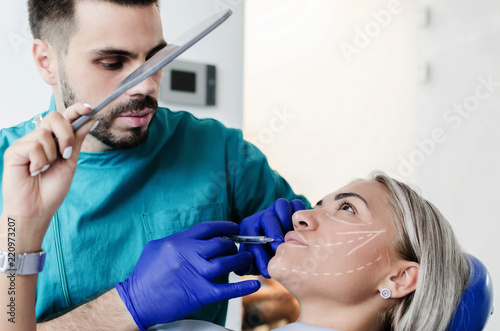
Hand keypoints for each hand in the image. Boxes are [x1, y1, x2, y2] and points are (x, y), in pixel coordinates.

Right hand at [1, 103, 95, 250]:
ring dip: (51, 156)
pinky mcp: (14, 151)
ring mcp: (25, 143)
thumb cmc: (52, 188)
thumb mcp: (70, 161)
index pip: (64, 117)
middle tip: (66, 154)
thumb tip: (91, 120)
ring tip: (44, 169)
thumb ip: (77, 140)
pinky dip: (39, 162)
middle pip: (54, 117)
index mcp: (54, 139)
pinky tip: (33, 172)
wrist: (38, 208)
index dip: (77, 109)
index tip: (90, 107)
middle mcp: (39, 138)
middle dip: (66, 134)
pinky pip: (33, 146)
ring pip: (44, 135)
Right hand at [115, 221, 260, 330]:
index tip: (235, 228)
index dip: (225, 226)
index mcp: (179, 241)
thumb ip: (177, 240)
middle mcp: (189, 254)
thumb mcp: (157, 248)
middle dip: (233, 246)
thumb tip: (195, 238)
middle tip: (236, 250)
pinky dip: (243, 287)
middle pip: (222, 244)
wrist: (136, 301)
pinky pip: (227, 289)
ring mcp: (196, 274)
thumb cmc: (144, 275)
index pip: (209, 228)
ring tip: (245, 261)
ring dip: (240, 261)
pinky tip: (254, 285)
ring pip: (228, 263)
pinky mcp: (199, 293)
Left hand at [238, 198, 305, 277]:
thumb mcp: (251, 264)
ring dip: (287, 222)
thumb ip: (245, 265)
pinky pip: (297, 205)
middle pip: (267, 217)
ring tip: (292, 238)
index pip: (251, 235)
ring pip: (282, 205)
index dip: (260, 253)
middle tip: (280, 249)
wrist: (275, 251)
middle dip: (274, 234)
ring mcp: (277, 209)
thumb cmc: (261, 258)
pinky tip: (302, 233)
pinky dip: (301, 216)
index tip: (267, 268)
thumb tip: (250, 265)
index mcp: (249, 227)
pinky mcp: (292, 207)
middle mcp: (263, 215)